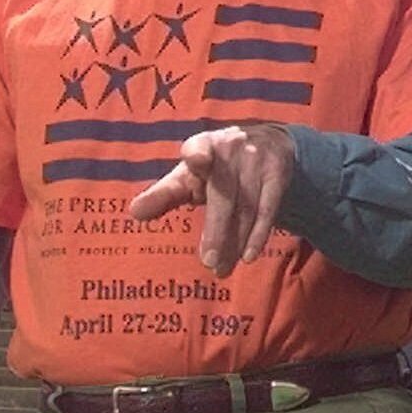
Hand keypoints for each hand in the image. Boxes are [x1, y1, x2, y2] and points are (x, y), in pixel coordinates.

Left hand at [128, 123, 294, 275]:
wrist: (268, 142)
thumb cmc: (215, 166)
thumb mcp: (188, 176)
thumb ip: (163, 195)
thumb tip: (134, 213)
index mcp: (203, 145)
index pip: (198, 149)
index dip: (198, 155)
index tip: (196, 160)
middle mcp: (232, 148)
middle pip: (224, 194)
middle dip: (217, 229)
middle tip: (208, 261)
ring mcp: (258, 160)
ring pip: (246, 207)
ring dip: (234, 241)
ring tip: (221, 270)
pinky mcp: (278, 173)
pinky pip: (268, 209)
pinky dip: (258, 234)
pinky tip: (248, 256)